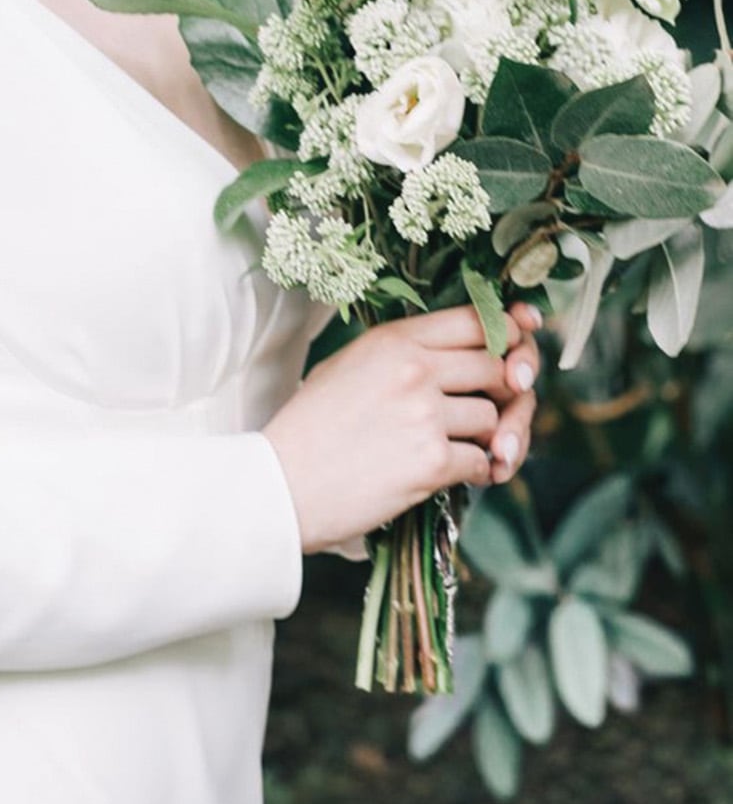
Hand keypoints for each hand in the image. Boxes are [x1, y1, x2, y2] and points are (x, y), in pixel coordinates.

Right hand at [260, 301, 540, 556]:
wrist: (282, 484)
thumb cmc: (310, 427)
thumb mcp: (348, 365)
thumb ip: (402, 352)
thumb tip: (462, 351)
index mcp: (393, 340)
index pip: (475, 320)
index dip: (508, 330)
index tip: (521, 340)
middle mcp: (415, 369)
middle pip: (498, 367)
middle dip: (504, 391)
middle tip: (494, 409)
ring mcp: (425, 415)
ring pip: (493, 417)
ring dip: (485, 437)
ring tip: (453, 448)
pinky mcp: (431, 462)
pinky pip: (483, 461)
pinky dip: (474, 471)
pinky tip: (447, 475)